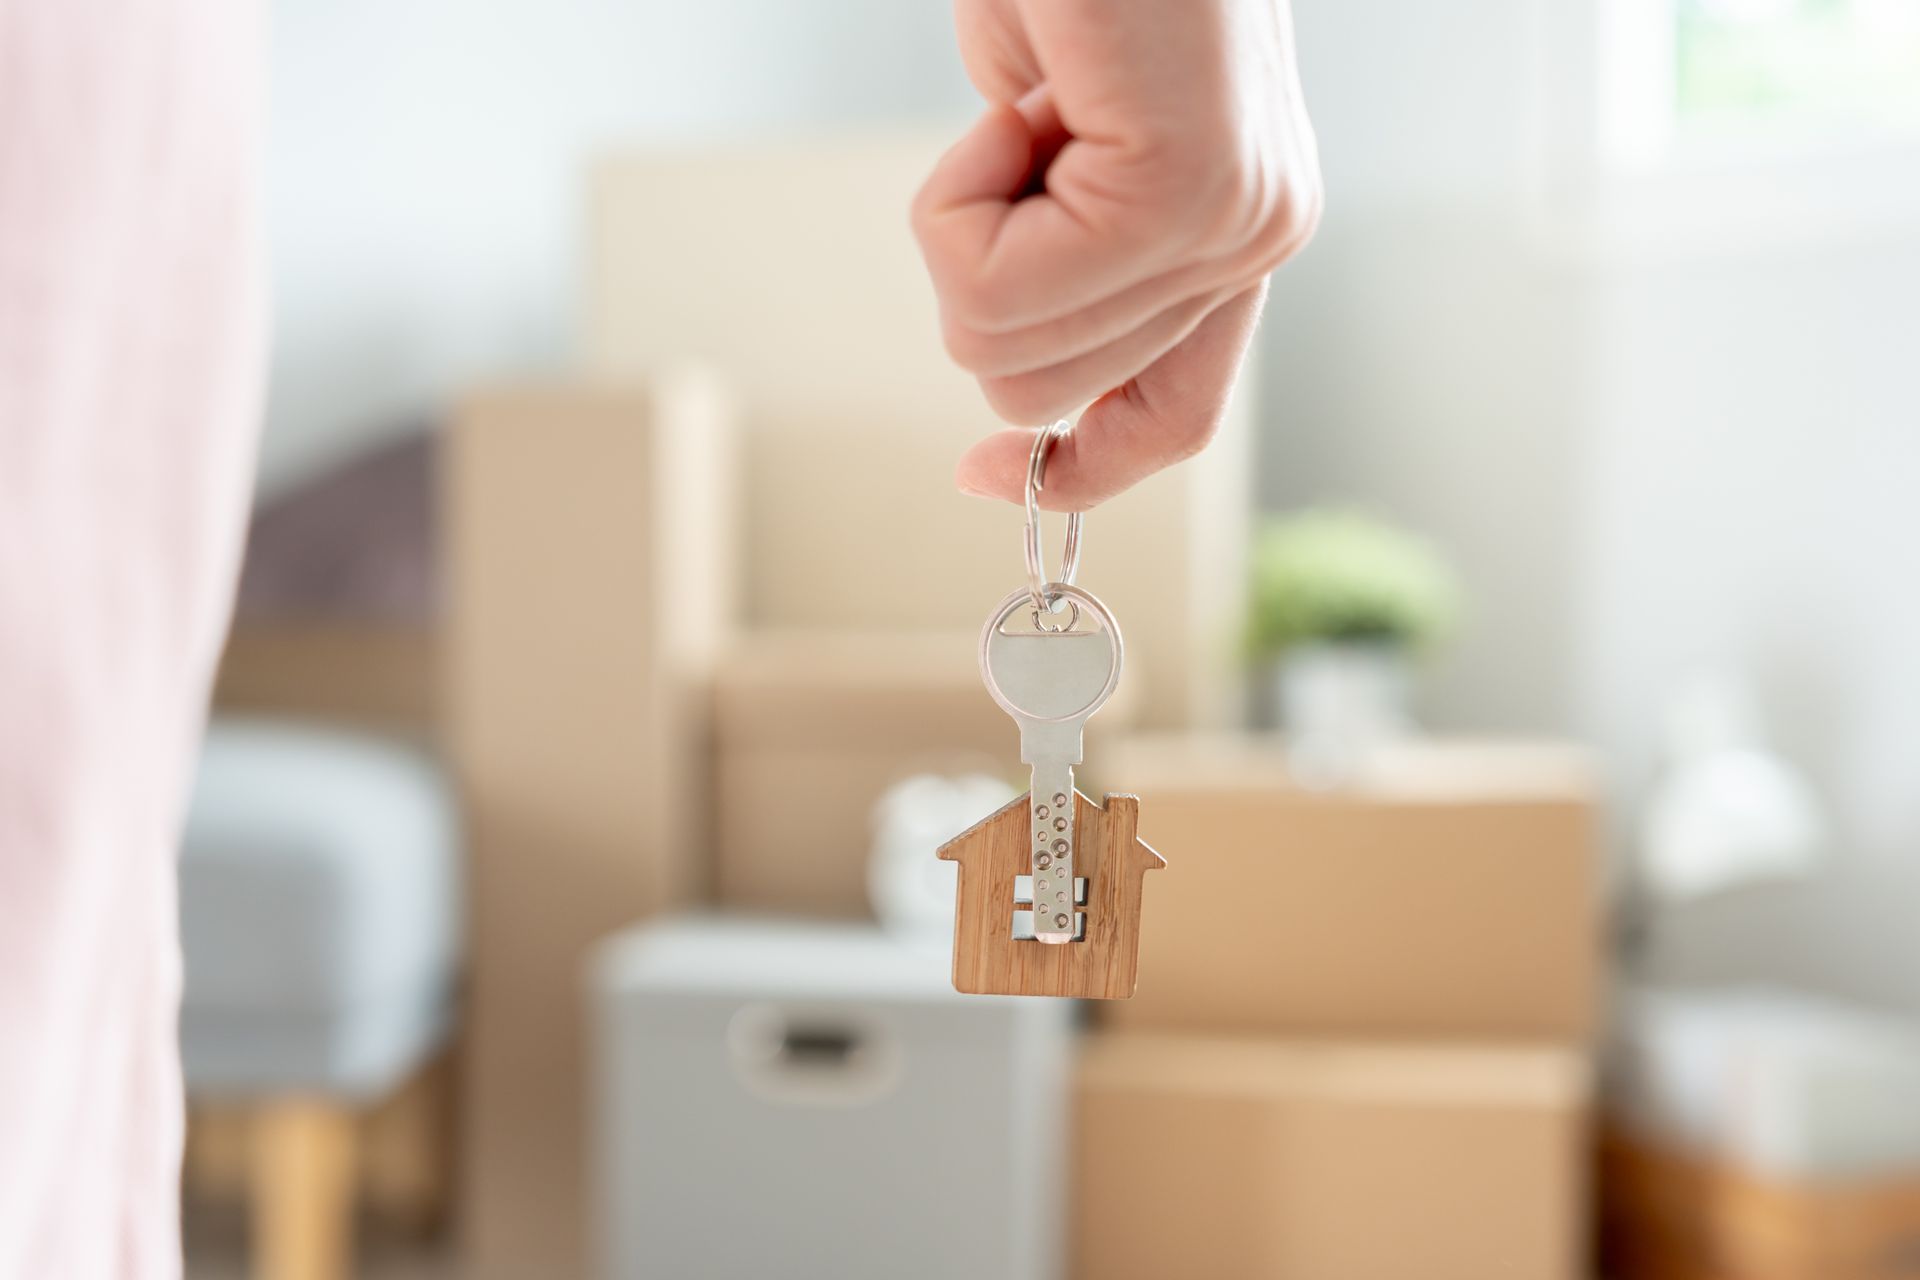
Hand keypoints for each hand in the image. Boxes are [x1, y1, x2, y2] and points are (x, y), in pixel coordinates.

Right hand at [913, 0, 1321, 509]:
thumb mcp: (1061, 143)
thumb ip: (1071, 257)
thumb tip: (1011, 383)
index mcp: (1240, 232)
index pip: (1172, 417)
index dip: (1072, 471)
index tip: (976, 479)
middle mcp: (1256, 239)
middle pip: (1040, 394)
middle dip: (977, 279)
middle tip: (1021, 140)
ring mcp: (1231, 223)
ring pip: (1001, 351)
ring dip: (960, 225)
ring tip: (1029, 103)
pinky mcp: (1181, 193)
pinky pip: (990, 285)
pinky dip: (953, 191)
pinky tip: (1022, 95)